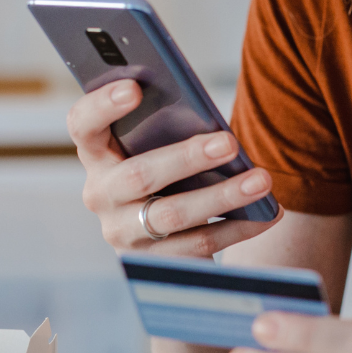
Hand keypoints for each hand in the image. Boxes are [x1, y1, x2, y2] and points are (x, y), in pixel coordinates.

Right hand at [67, 79, 280, 256]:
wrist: (164, 237)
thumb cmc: (167, 171)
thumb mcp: (157, 147)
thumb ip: (167, 128)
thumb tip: (207, 114)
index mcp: (97, 154)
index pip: (83, 125)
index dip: (102, 106)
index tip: (134, 89)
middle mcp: (101, 194)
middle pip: (138, 175)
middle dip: (187, 158)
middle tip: (230, 143)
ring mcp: (122, 232)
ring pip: (172, 214)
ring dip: (223, 196)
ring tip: (262, 181)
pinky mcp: (151, 263)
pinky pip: (197, 245)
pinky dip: (237, 227)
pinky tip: (268, 214)